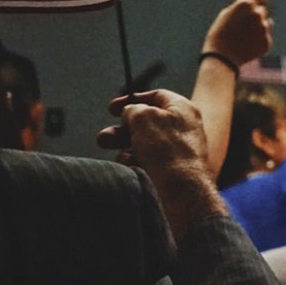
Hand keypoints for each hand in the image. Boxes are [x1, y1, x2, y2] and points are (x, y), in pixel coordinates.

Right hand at [97, 90, 225, 241]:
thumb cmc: (166, 148)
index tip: (110, 109)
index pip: (156, 96)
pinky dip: (135, 163)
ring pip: (143, 144)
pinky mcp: (172, 169)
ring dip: (124, 149)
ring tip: (120, 159)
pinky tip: (132, 167)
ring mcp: (178, 149)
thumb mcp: (144, 117)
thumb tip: (130, 113)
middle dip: (120, 131)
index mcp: (182, 109)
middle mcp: (182, 127)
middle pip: (146, 123)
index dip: (131, 100)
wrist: (182, 188)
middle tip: (102, 139)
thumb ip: (133, 109)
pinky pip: (147, 161)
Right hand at [202, 0, 272, 65]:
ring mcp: (264, 28)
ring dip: (257, 28)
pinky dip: (258, 40)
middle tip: (243, 26)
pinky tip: (247, 45)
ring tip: (242, 37)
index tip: (261, 0)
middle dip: (256, 15)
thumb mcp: (227, 14)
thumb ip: (242, 7)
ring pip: (265, 24)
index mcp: (247, 4)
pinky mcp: (267, 41)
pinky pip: (265, 37)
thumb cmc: (220, 33)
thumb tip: (255, 1)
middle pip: (263, 10)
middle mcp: (258, 14)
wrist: (222, 57)